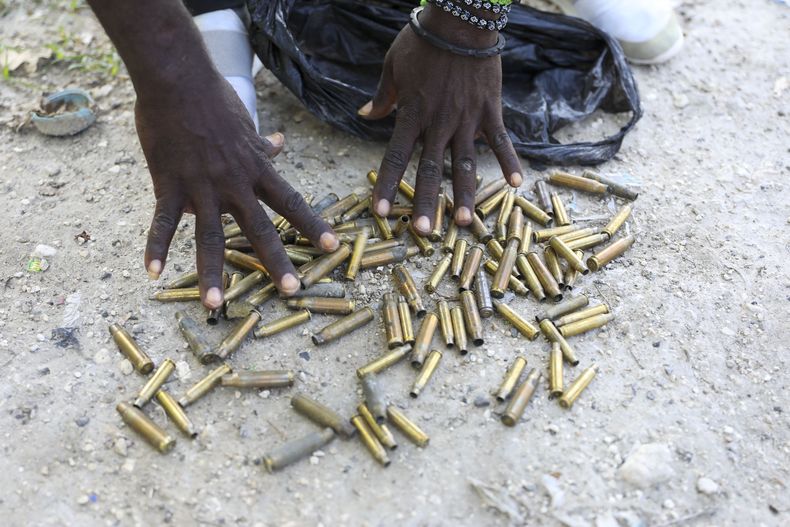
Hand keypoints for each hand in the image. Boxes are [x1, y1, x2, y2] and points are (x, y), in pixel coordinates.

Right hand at [136, 74, 338, 308]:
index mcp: (256, 170)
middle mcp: (234, 184)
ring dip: (211, 271)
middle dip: (276, 261)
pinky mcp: (169, 185)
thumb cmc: (213, 98)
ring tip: (214, 304)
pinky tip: (153, 273)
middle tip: (291, 290)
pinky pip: (164, 222)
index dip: (313, 226)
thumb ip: (262, 144)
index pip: (291, 202)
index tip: (333, 247)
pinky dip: (156, 247)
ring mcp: (202, 187)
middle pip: (260, 228)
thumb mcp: (246, 123)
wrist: (178, 81)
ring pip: (210, 236)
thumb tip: (281, 143)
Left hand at [359, 4, 521, 234]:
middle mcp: (439, 123)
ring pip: (465, 164)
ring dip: (466, 195)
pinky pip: (501, 140)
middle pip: (431, 170)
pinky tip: (516, 185)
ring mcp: (467, 119)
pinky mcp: (490, 111)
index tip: (381, 212)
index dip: (387, 185)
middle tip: (424, 233)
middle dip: (427, 203)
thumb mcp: (393, 66)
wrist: (460, 19)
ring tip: (466, 224)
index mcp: (412, 114)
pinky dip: (509, 161)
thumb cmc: (422, 40)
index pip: (395, 157)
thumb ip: (382, 97)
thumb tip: (364, 115)